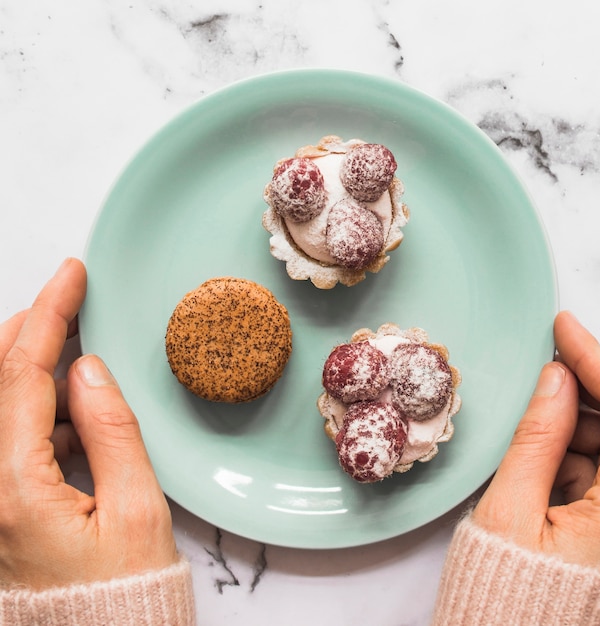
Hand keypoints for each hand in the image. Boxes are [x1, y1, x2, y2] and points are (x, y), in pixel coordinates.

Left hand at [0, 258, 177, 589]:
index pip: (22, 376)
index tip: (71, 275)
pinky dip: (41, 410)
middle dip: (30, 330)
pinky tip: (77, 419)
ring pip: (1, 404)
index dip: (49, 315)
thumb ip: (111, 431)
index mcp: (12, 490)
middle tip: (70, 302)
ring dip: (37, 370)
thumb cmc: (122, 594)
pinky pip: (11, 435)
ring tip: (84, 359)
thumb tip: (88, 369)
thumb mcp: (136, 508)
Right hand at [473, 310, 599, 571]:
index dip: (598, 359)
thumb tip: (555, 378)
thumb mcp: (512, 510)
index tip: (564, 327)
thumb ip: (538, 439)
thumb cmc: (507, 596)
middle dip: (587, 391)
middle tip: (543, 370)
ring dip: (578, 424)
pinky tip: (545, 459)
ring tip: (536, 428)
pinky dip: (576, 453)